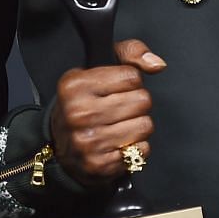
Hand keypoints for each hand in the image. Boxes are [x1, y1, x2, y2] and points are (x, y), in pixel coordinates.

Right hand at [48, 38, 164, 185]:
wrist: (60, 146)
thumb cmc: (85, 102)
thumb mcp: (97, 68)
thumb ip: (129, 53)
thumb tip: (158, 64)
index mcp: (75, 85)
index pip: (132, 76)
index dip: (130, 82)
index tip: (116, 89)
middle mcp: (78, 113)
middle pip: (142, 100)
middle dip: (136, 104)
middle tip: (119, 109)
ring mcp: (88, 141)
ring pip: (145, 125)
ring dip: (138, 125)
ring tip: (120, 125)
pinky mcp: (100, 164)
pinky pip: (142, 149)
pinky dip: (136, 147)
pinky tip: (119, 143)